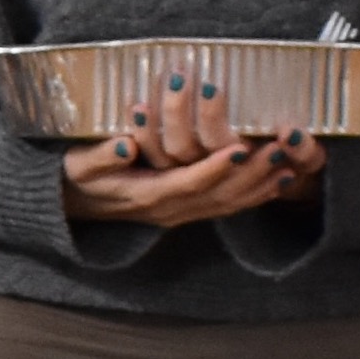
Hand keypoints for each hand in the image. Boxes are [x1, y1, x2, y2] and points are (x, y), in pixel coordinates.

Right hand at [59, 75, 323, 226]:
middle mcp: (168, 210)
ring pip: (227, 203)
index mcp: (145, 196)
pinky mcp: (185, 210)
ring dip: (259, 185)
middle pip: (217, 196)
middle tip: (279, 150)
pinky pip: (226, 206)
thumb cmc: (74, 178)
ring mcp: (179, 213)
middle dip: (250, 175)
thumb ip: (98, 157)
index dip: (214, 168)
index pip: (187, 183)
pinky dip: (253, 195)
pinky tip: (276, 180)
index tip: (238, 148)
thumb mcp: (76, 166)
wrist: (70, 206)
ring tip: (289, 163)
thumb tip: (124, 145)